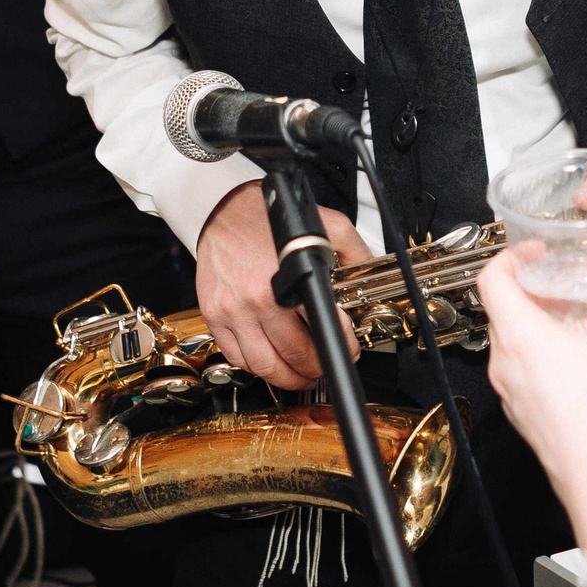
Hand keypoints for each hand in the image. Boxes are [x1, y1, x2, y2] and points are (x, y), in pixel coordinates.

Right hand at [195, 181, 372, 389]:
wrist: (223, 208)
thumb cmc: (267, 217)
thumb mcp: (324, 224)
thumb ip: (353, 250)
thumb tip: (372, 272)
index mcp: (288, 278)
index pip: (322, 330)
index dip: (340, 348)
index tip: (347, 350)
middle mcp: (257, 299)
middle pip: (293, 356)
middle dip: (315, 369)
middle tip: (324, 367)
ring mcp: (232, 311)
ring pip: (264, 366)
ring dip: (287, 378)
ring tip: (299, 373)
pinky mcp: (214, 315)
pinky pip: (236, 357)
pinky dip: (255, 367)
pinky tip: (269, 360)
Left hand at [479, 245, 586, 573]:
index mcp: (522, 339)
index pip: (490, 279)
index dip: (510, 257)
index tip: (536, 252)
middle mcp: (507, 364)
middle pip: (502, 309)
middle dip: (533, 289)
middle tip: (566, 282)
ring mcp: (511, 392)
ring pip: (511, 342)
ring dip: (538, 323)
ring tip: (578, 320)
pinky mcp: (523, 414)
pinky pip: (521, 371)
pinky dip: (541, 355)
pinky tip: (581, 360)